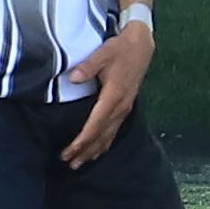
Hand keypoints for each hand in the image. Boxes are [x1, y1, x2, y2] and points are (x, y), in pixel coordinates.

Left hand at [59, 14, 152, 165]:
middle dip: (85, 150)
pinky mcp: (125, 107)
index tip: (69, 151)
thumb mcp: (103, 52)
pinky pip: (114, 131)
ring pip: (108, 136)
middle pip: (101, 135)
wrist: (141, 45)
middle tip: (68, 163)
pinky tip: (97, 152)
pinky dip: (104, 144)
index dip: (82, 140)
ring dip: (94, 151)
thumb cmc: (120, 48)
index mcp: (114, 95)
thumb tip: (73, 78)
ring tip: (79, 163)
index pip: (95, 124)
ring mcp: (124, 108)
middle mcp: (120, 106)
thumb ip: (88, 66)